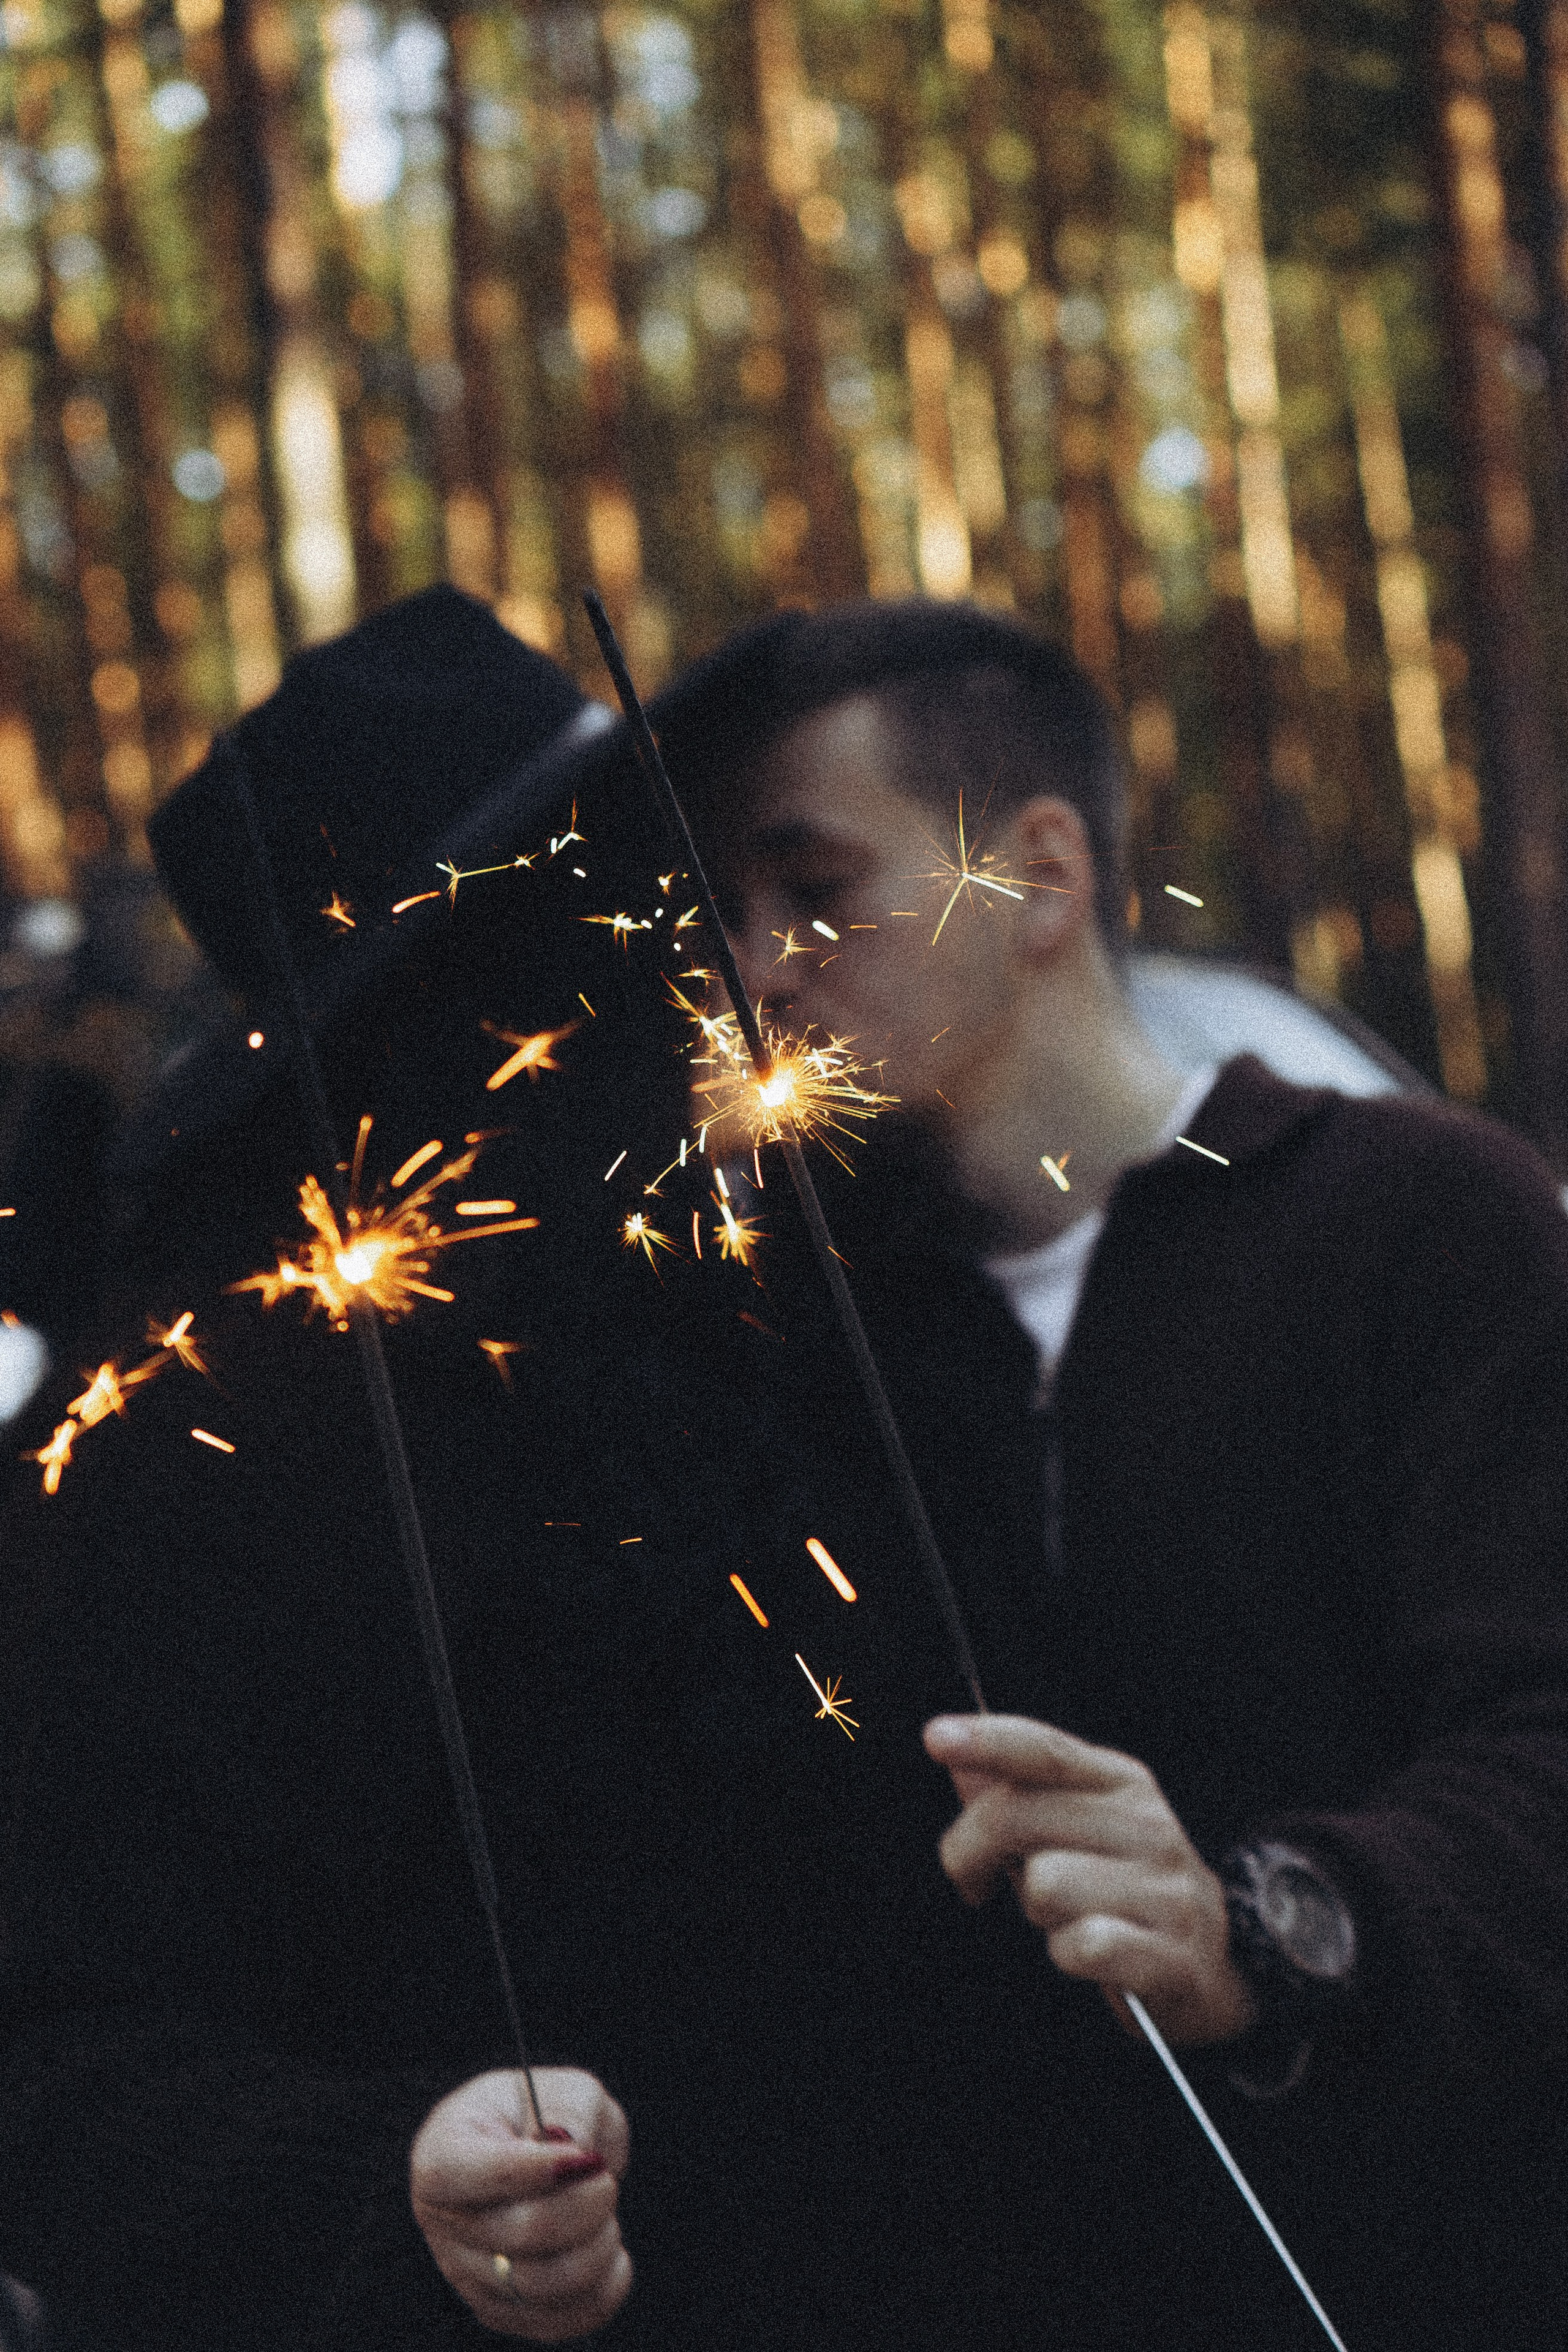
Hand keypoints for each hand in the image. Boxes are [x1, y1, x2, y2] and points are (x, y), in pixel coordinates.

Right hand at [410, 2067, 631, 2339]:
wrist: (537, 2156)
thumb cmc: (543, 2114)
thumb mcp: (561, 2087)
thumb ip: (570, 2109)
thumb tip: (577, 2153)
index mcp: (441, 2153)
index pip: (460, 2173)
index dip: (526, 2169)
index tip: (582, 2157)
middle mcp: (442, 2220)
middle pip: (516, 2234)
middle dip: (583, 2206)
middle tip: (606, 2179)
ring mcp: (466, 2273)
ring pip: (538, 2285)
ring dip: (595, 2248)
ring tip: (606, 2216)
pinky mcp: (499, 2310)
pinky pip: (558, 2321)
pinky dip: (602, 2290)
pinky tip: (610, 2253)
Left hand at [924, 1713, 1256, 2047]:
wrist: (1215, 1963)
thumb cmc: (1123, 1888)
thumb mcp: (1077, 1829)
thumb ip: (1018, 1793)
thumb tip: (956, 1760)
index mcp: (1121, 1783)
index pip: (1046, 1751)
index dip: (989, 1740)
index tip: (936, 1737)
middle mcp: (1147, 1825)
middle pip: (1020, 1817)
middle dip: (971, 1853)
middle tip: (973, 1880)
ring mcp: (1164, 1889)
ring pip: (1044, 1883)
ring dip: (1035, 1911)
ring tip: (1060, 1917)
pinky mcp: (1170, 1954)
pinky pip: (1081, 1944)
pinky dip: (1068, 1954)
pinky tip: (1088, 1952)